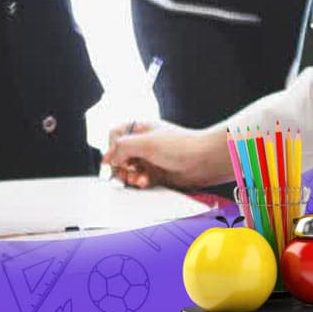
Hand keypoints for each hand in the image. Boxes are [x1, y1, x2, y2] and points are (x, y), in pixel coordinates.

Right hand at [103, 120, 230, 189]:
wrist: (204, 160)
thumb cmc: (180, 145)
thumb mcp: (146, 142)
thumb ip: (123, 147)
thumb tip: (107, 158)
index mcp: (139, 129)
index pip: (115, 137)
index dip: (112, 149)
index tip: (114, 160)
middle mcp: (143, 143)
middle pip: (120, 155)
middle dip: (121, 166)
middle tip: (125, 172)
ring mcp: (150, 158)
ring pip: (129, 169)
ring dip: (130, 176)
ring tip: (137, 179)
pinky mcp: (156, 173)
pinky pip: (141, 179)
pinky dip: (140, 182)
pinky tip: (145, 182)